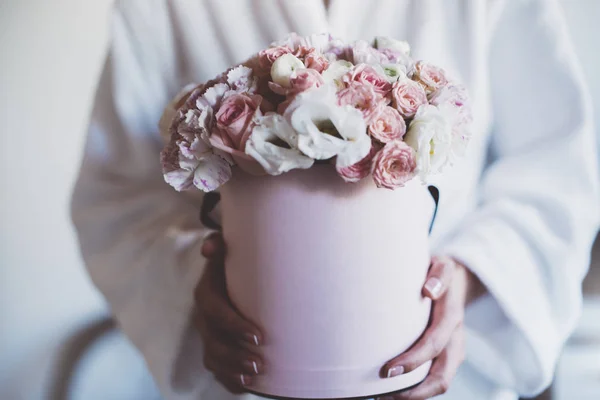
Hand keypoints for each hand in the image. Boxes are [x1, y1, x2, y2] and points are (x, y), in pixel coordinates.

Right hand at [195, 233, 263, 392]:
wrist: (230, 275)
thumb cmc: (232, 263)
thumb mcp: (226, 250)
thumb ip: (219, 244)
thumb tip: (210, 246)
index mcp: (206, 294)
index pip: (216, 312)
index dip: (234, 325)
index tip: (259, 336)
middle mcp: (204, 317)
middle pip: (214, 341)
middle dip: (236, 355)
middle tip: (260, 363)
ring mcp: (208, 334)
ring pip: (214, 358)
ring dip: (233, 369)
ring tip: (255, 376)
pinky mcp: (214, 347)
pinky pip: (217, 369)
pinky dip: (229, 379)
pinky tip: (246, 386)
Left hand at [378, 257, 484, 399]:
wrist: (458, 279)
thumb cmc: (440, 272)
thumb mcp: (442, 265)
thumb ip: (439, 275)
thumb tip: (429, 290)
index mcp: (452, 316)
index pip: (434, 344)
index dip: (413, 360)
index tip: (388, 370)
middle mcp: (456, 338)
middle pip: (442, 375)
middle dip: (414, 391)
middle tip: (383, 394)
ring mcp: (453, 349)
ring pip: (440, 382)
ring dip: (415, 395)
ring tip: (384, 397)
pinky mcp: (447, 356)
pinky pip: (435, 378)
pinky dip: (417, 389)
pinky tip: (392, 390)